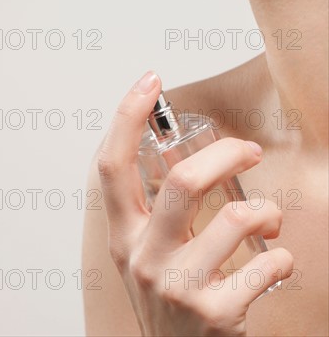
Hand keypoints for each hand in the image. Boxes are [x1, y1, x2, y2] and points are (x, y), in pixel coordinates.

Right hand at [98, 71, 293, 336]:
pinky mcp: (213, 315)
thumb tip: (192, 156)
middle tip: (248, 151)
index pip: (112, 165)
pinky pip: (265, 265)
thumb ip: (156, 209)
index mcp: (123, 234)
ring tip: (269, 220)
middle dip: (226, 154)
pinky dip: (282, 257)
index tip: (149, 81)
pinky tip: (276, 263)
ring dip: (265, 211)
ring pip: (234, 219)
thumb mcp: (147, 252)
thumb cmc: (170, 296)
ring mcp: (176, 286)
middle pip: (183, 181)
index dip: (127, 118)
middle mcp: (142, 257)